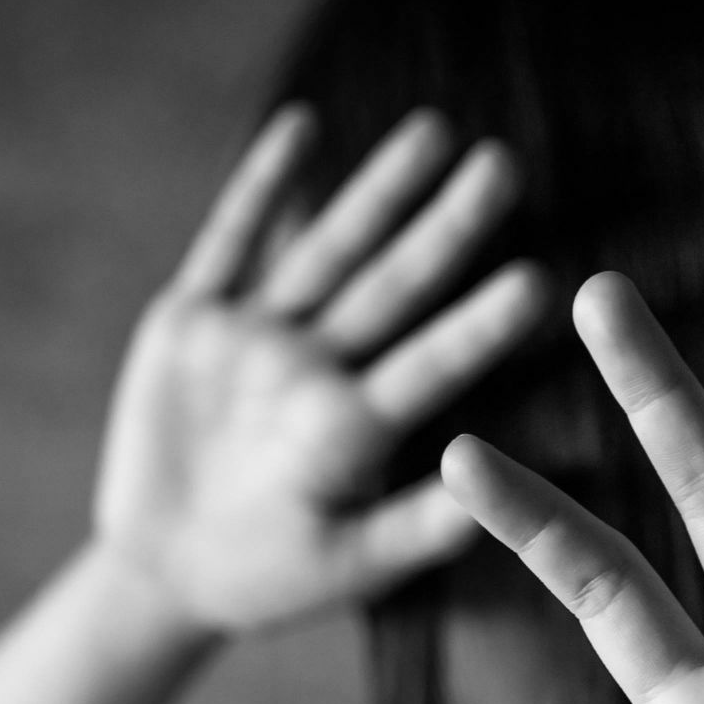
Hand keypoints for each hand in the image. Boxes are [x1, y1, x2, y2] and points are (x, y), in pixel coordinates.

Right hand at [93, 105, 546, 633]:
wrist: (165, 570)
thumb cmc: (269, 577)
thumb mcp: (344, 566)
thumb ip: (413, 532)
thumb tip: (490, 499)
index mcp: (355, 427)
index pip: (429, 366)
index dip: (478, 325)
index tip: (539, 280)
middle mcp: (314, 367)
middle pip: (389, 285)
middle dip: (444, 227)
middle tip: (503, 164)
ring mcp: (255, 338)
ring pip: (324, 249)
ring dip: (374, 190)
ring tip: (432, 131)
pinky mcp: (191, 322)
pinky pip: (229, 242)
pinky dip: (261, 186)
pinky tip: (303, 126)